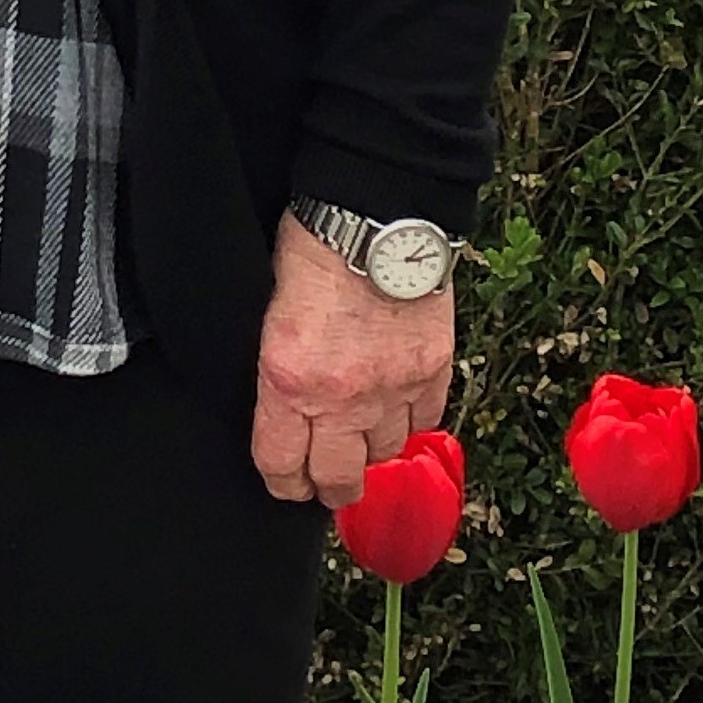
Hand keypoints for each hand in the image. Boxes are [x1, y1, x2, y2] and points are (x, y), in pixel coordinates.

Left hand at [252, 212, 456, 509]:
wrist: (376, 214)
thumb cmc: (315, 249)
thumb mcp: (268, 315)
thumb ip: (279, 371)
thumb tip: (285, 407)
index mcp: (287, 381)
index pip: (281, 465)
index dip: (284, 484)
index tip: (287, 484)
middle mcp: (341, 398)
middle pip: (339, 479)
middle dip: (330, 489)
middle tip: (329, 486)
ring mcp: (393, 389)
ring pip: (386, 454)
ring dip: (373, 451)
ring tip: (365, 440)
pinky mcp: (433, 371)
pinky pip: (426, 421)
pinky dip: (413, 420)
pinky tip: (400, 409)